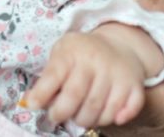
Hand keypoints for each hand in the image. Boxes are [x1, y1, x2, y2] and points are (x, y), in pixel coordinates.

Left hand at [23, 23, 152, 128]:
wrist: (120, 43)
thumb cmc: (83, 53)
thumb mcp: (62, 53)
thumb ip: (47, 77)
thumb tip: (29, 102)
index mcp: (74, 52)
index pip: (54, 75)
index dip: (41, 95)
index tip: (34, 105)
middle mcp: (97, 61)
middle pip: (76, 97)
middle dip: (61, 113)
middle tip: (58, 115)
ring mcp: (117, 74)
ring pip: (99, 110)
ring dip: (86, 120)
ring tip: (80, 114)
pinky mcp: (134, 85)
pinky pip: (126, 110)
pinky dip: (117, 118)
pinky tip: (109, 115)